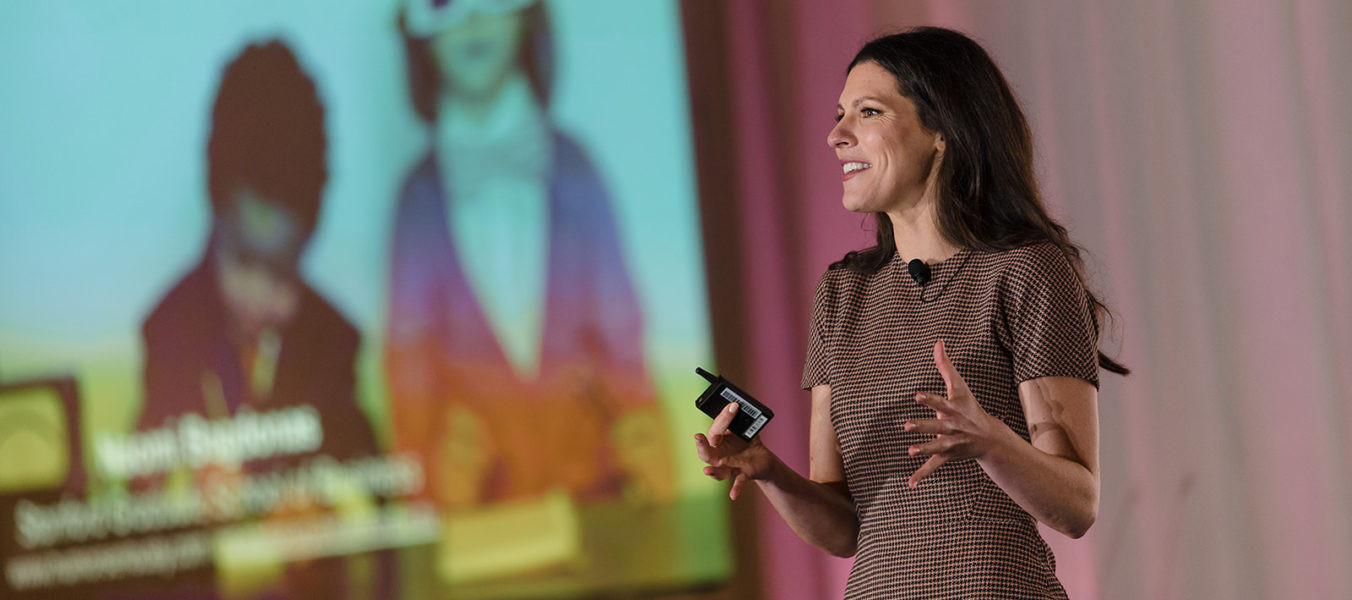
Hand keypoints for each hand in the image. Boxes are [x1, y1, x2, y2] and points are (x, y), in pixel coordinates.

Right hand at [694, 403, 773, 499]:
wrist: (763, 459)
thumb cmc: (748, 441)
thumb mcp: (745, 428)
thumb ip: (741, 420)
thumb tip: (737, 406)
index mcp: (719, 440)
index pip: (716, 430)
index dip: (723, 418)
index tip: (733, 406)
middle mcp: (720, 455)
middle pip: (706, 453)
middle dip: (701, 446)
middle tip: (698, 437)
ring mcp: (730, 466)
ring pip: (718, 470)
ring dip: (712, 472)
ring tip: (707, 471)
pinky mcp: (743, 474)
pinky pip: (738, 482)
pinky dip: (735, 488)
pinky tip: (733, 495)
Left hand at [903, 339, 1011, 487]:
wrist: (989, 437)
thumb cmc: (969, 407)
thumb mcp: (959, 386)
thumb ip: (944, 365)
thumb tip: (938, 341)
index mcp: (952, 409)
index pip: (939, 402)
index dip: (929, 399)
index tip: (917, 395)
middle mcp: (951, 426)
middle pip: (935, 426)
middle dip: (923, 426)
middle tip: (907, 426)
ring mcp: (949, 443)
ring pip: (935, 447)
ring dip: (924, 449)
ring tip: (910, 451)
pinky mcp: (946, 456)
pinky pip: (933, 466)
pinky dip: (922, 475)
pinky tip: (910, 483)